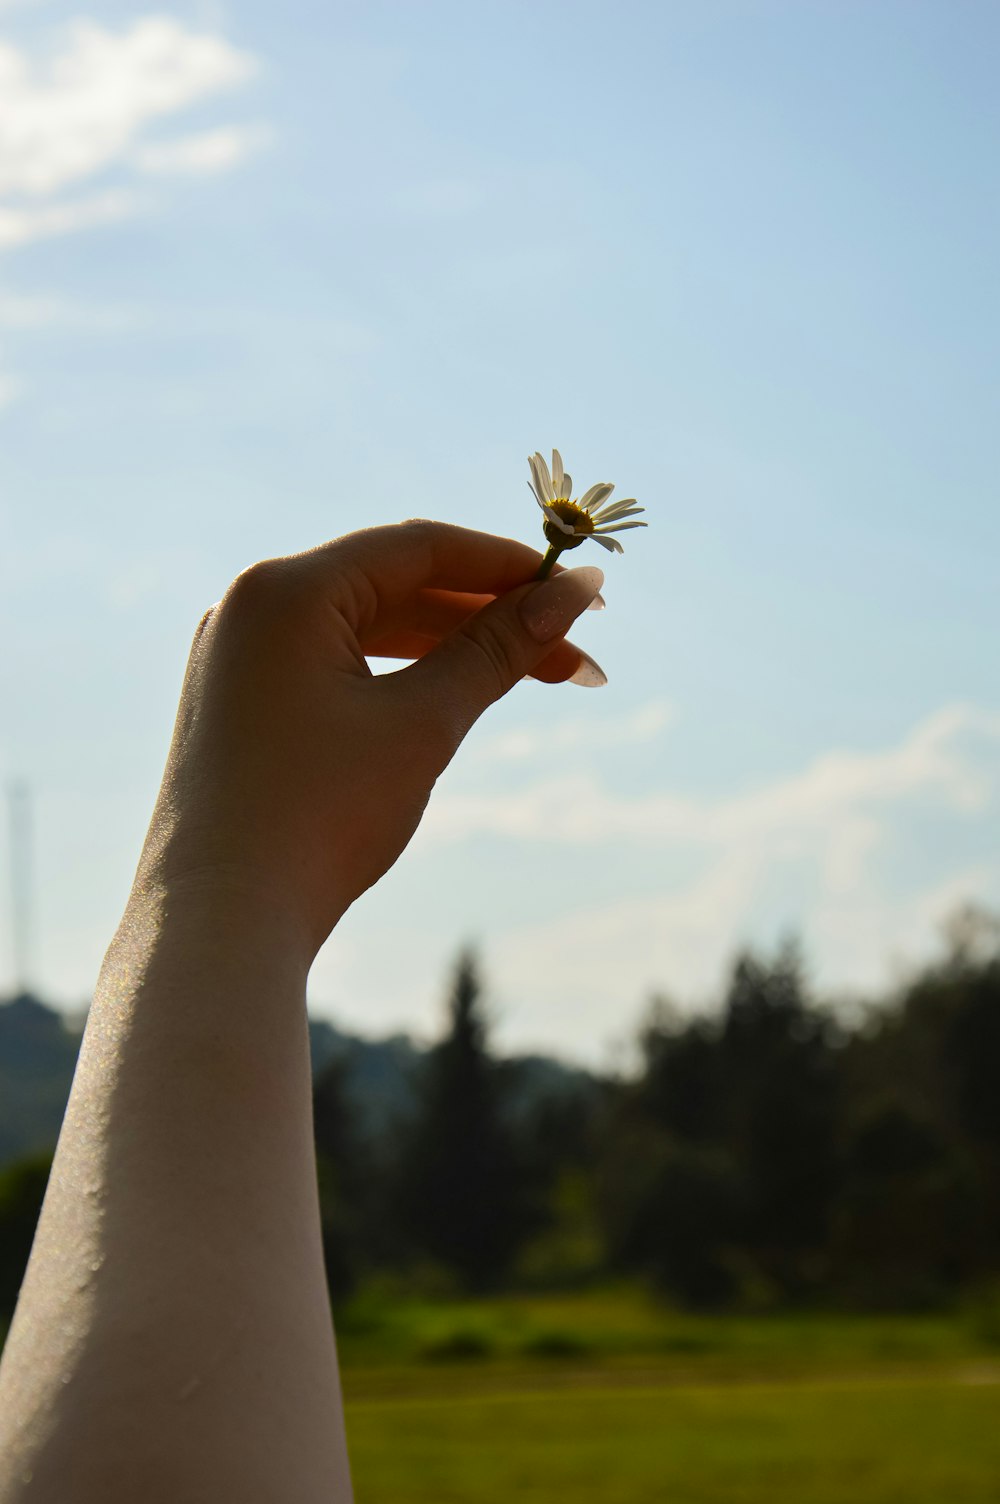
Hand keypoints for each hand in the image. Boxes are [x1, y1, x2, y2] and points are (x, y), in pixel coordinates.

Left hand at [137, 520, 603, 955]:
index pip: (417, 547)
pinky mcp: (244, 702)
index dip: (508, 566)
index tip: (582, 593)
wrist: (223, 922)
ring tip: (540, 674)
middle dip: (491, 615)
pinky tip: (461, 693)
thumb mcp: (422, 723)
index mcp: (285, 590)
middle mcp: (251, 606)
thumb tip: (572, 594)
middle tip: (576, 650)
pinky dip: (403, 674)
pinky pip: (338, 663)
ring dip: (455, 647)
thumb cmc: (319, 816)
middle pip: (397, 585)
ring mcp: (240, 655)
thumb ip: (497, 649)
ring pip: (371, 627)